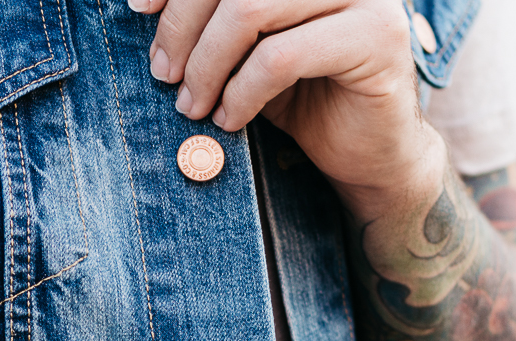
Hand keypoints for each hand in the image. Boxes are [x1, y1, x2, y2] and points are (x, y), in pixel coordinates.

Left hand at [135, 0, 444, 217]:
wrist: (368, 151)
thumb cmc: (299, 94)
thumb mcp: (243, 48)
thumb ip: (211, 19)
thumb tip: (143, 3)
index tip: (137, 10)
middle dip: (182, 27)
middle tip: (163, 74)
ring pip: (250, 10)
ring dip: (207, 65)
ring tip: (192, 105)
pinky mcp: (378, 38)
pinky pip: (279, 59)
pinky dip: (240, 93)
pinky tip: (229, 119)